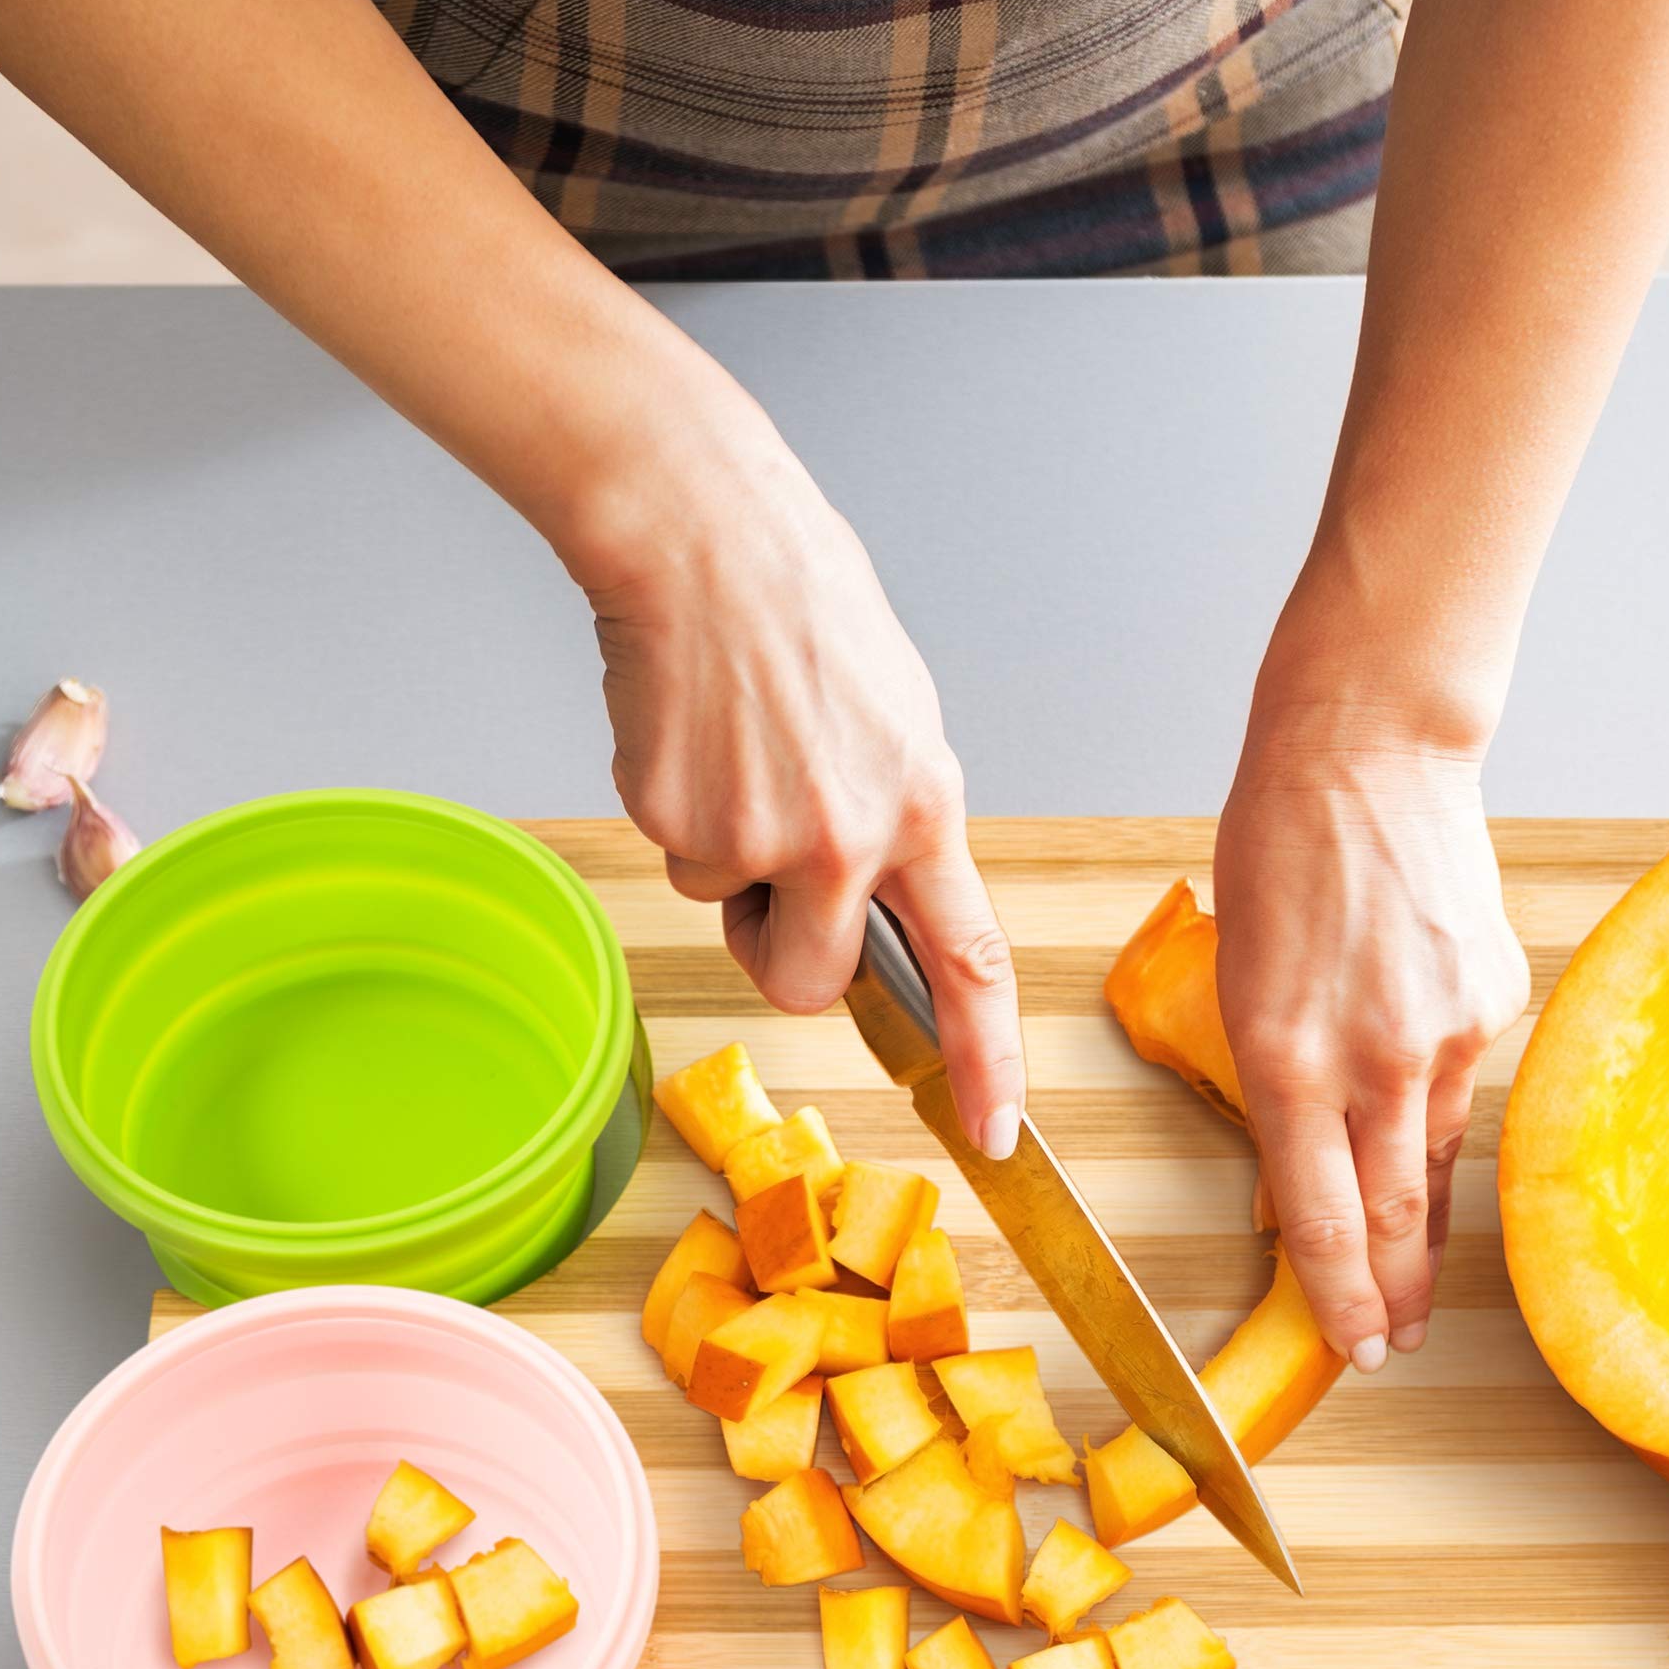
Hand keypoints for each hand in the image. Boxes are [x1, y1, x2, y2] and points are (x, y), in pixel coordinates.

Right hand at [563, 353, 1024, 1155]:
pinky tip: (692, 733)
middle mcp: (848, 838)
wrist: (701, 538)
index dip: (986, 1060)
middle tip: (770, 874)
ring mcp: (760, 836)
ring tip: (737, 751)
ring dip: (726, 857)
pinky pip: (677, 855)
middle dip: (784, 953)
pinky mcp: (677, 820)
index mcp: (922, 809)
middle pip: (811, 983)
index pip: (970, 964)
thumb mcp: (896, 718)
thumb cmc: (800, 609)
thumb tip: (880, 895)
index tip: (991, 1129)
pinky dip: (676, 808)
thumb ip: (896, 820)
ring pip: (730, 911)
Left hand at [1213, 699, 1529, 1368]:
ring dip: (1425, 1226)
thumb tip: (1301, 1163)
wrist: (1370, 754)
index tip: (1355, 1350)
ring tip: (1418, 1280)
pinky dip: (1436, 1101)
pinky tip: (1420, 1089)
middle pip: (1395, 1216)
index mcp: (1288, 1059)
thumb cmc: (1279, 851)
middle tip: (1396, 1347)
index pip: (1321, 1219)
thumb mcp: (1237, 980)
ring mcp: (1447, 1031)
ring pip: (1434, 1155)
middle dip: (1395, 1296)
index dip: (1340, 1300)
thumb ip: (1275, 1079)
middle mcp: (1375, 1059)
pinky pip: (1460, 1076)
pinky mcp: (1494, 998)